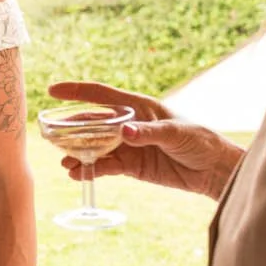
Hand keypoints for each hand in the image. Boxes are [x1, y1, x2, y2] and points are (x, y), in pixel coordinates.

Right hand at [47, 80, 242, 199]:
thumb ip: (149, 133)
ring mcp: (129, 146)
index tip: (52, 90)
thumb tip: (124, 132)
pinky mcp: (132, 166)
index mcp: (138, 107)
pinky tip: (78, 175)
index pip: (101, 95)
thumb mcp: (176, 133)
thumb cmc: (200, 141)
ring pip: (95, 147)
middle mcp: (129, 124)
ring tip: (65, 163)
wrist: (213, 170)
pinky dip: (91, 170)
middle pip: (92, 123)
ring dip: (78, 153)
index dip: (76, 92)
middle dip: (71, 130)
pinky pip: (105, 166)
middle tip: (52, 138)